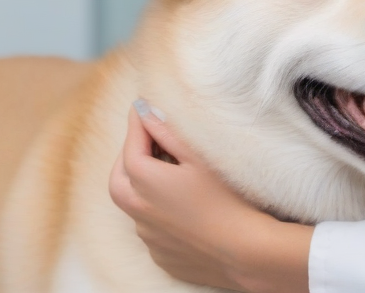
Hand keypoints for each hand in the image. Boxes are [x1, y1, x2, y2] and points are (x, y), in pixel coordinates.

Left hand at [109, 100, 312, 292]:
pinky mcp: (161, 256)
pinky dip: (159, 215)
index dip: (137, 125)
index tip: (140, 108)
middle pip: (119, 179)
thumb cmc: (226, 198)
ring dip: (142, 188)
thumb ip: (168, 131)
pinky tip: (182, 209)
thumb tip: (146, 110)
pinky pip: (152, 230)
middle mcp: (138, 211)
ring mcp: (148, 237)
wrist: (245, 252)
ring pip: (135, 206)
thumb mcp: (199, 157)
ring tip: (166, 175)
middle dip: (128, 157)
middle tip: (144, 141)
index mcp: (144, 181)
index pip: (130, 145)